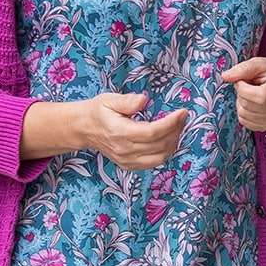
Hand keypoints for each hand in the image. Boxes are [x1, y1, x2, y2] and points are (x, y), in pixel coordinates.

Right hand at [74, 91, 188, 170]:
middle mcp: (124, 150)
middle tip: (183, 116)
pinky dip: (165, 152)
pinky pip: (153, 163)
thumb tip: (143, 99)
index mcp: (120, 132)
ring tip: (178, 127)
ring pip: (160, 157)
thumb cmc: (97, 112)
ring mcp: (127, 160)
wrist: (83, 129)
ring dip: (173, 142)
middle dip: (176, 130)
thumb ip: (126, 101)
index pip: (152, 132)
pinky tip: (168, 139)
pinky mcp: (129, 165)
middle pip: (159, 145)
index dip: (171, 124)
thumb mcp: (108, 100)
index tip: (182, 112)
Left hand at [219, 55, 265, 131]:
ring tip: (250, 94)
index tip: (242, 80)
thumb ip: (242, 69)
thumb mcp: (258, 64)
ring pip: (244, 115)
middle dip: (241, 94)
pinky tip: (251, 104)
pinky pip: (245, 122)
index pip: (259, 96)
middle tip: (247, 86)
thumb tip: (225, 76)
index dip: (243, 88)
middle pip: (248, 106)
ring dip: (241, 103)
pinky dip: (243, 112)